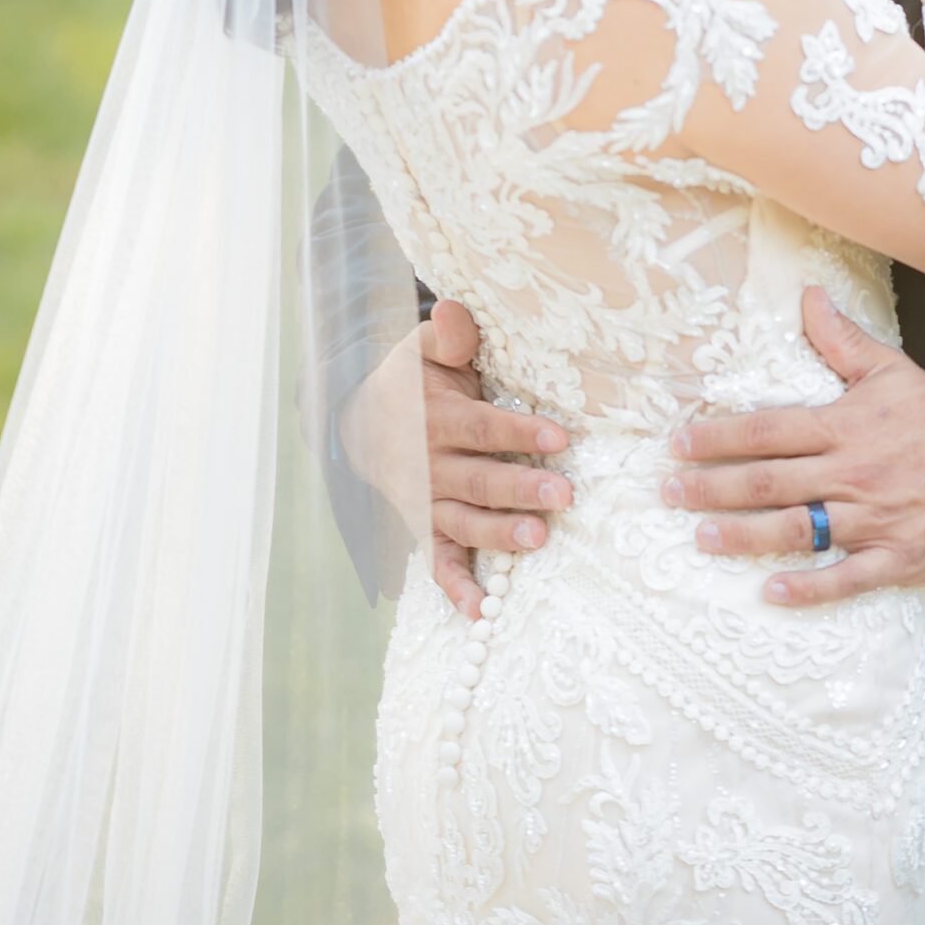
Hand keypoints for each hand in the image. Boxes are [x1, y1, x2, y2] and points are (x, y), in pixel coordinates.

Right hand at [339, 299, 573, 616]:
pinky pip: (438, 562)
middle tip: (564, 495)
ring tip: (537, 539)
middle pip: (479, 480)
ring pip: (464, 523)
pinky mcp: (424, 529)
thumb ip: (446, 334)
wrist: (360, 422)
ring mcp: (427, 502)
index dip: (518, 433)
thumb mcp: (422, 348)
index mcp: (435, 419)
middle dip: (520, 489)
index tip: (559, 439)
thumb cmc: (413, 381)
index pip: (482, 428)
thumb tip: (455, 312)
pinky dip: (456, 588)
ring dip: (499, 534)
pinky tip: (481, 611)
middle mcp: (430, 466)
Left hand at [661, 286, 924, 606]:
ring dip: (745, 535)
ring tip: (701, 537)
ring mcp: (872, 520)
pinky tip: (770, 591)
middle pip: (770, 481)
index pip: (769, 430)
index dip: (719, 437)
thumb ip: (843, 340)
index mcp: (845, 426)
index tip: (680, 444)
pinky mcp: (894, 558)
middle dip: (715, 487)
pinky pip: (846, 577)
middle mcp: (852, 473)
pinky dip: (809, 587)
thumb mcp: (893, 371)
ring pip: (798, 529)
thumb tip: (807, 296)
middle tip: (670, 492)